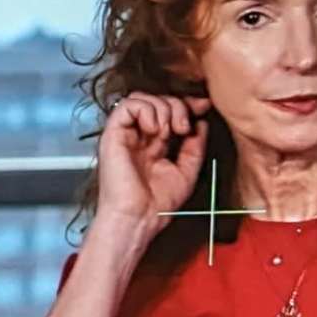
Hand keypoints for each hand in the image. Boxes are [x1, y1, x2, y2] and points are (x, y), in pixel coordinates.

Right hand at [94, 92, 211, 233]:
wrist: (138, 219)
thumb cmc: (157, 205)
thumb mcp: (187, 171)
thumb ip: (195, 146)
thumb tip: (201, 123)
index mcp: (153, 145)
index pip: (168, 112)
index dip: (186, 105)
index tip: (203, 107)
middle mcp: (138, 137)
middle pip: (157, 100)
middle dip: (177, 106)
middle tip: (183, 128)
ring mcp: (125, 134)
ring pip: (142, 97)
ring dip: (163, 108)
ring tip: (168, 131)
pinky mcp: (113, 134)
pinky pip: (127, 104)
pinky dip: (146, 110)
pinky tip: (154, 130)